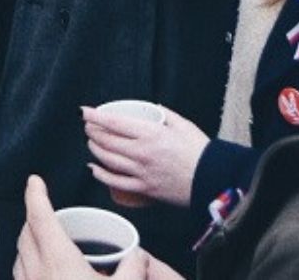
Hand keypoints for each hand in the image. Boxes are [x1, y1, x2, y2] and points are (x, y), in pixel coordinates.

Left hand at [13, 176, 161, 279]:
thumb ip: (134, 267)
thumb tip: (139, 255)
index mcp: (59, 261)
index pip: (40, 217)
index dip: (36, 194)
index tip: (35, 180)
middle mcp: (37, 272)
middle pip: (26, 233)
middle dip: (34, 217)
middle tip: (47, 210)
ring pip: (20, 255)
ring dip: (29, 242)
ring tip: (45, 240)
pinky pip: (21, 275)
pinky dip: (28, 264)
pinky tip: (44, 272)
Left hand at [84, 104, 209, 208]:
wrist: (214, 181)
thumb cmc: (202, 153)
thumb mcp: (184, 125)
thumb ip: (166, 115)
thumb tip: (154, 109)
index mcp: (151, 134)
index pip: (114, 123)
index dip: (95, 116)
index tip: (84, 111)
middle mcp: (142, 153)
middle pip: (107, 141)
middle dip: (92, 131)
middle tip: (88, 126)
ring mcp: (142, 172)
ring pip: (108, 160)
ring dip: (95, 149)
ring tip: (91, 142)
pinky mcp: (145, 189)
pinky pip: (117, 183)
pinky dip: (102, 175)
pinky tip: (94, 169)